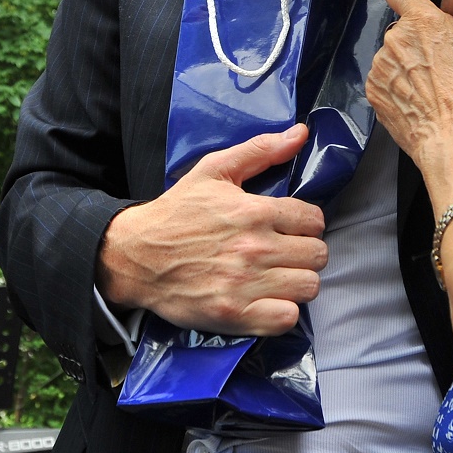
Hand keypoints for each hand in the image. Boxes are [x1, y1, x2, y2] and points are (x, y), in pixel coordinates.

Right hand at [96, 125, 326, 335]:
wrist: (134, 255)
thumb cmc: (177, 212)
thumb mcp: (215, 170)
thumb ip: (262, 150)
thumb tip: (301, 133)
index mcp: (256, 211)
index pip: (315, 220)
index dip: (307, 223)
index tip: (291, 228)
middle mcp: (255, 248)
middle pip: (317, 255)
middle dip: (306, 252)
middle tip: (286, 253)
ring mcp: (245, 284)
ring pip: (308, 286)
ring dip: (298, 282)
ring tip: (279, 276)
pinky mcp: (233, 315)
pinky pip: (286, 318)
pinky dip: (283, 311)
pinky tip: (270, 300)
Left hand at [366, 0, 452, 185]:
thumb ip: (444, 28)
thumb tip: (430, 27)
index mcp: (424, 21)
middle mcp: (396, 38)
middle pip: (401, 34)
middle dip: (414, 48)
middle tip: (437, 72)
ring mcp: (381, 66)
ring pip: (391, 61)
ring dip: (405, 72)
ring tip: (430, 93)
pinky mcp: (373, 90)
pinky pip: (384, 83)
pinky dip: (397, 91)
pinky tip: (417, 104)